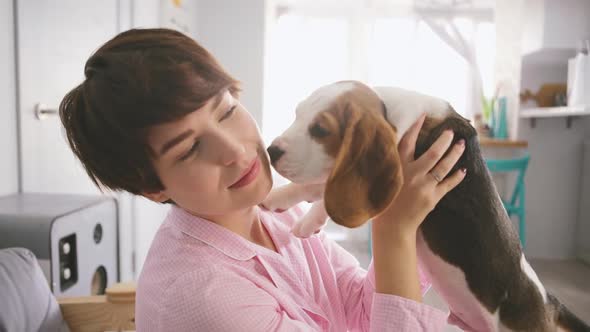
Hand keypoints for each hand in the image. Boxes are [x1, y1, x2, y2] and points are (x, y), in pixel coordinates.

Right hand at [373, 113, 465, 233]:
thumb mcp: (383, 178)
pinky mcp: (432, 198)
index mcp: (397, 167)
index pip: (407, 141)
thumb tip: (398, 147)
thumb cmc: (384, 202)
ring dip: (454, 154)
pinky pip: (448, 184)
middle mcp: (412, 174)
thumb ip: (392, 164)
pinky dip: (457, 177)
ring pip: (443, 166)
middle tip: (451, 131)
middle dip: (443, 140)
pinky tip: (463, 170)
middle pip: (432, 152)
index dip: (416, 127)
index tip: (424, 115)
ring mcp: (424, 186)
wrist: (392, 227)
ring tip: (461, 144)